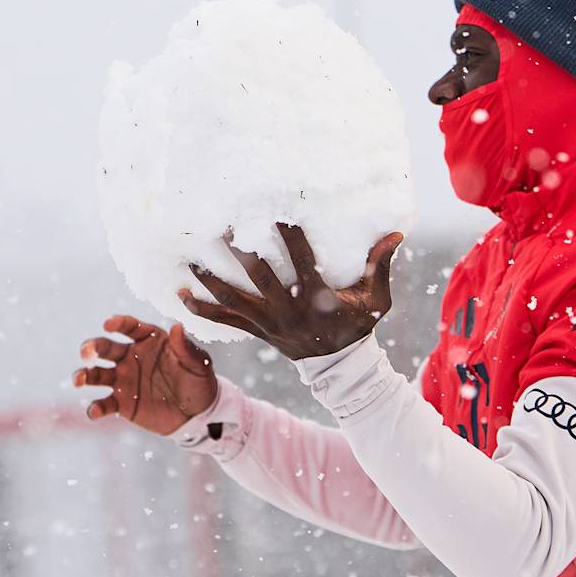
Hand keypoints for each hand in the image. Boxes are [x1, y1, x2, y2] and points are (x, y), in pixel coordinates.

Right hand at [74, 314, 216, 434]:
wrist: (199, 413)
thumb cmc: (199, 381)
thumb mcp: (199, 363)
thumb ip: (186, 347)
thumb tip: (177, 326)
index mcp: (149, 340)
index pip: (130, 327)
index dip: (118, 323)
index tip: (108, 323)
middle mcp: (131, 356)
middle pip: (106, 348)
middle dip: (92, 347)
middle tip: (86, 351)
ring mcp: (124, 380)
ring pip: (97, 374)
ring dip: (84, 375)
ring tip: (79, 379)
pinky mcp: (122, 403)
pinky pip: (104, 404)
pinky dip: (96, 408)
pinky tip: (94, 411)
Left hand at [178, 223, 402, 359]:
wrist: (341, 368)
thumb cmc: (358, 325)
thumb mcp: (375, 298)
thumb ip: (380, 265)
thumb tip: (396, 233)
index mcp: (317, 297)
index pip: (301, 259)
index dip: (289, 233)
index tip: (276, 208)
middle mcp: (289, 310)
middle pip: (260, 277)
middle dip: (241, 252)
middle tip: (223, 227)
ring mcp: (270, 323)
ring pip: (234, 300)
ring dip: (211, 279)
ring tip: (191, 259)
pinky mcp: (257, 332)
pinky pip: (225, 322)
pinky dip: (201, 310)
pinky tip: (179, 296)